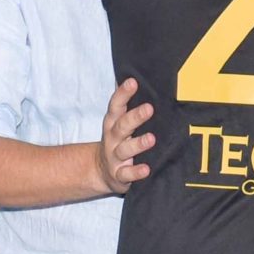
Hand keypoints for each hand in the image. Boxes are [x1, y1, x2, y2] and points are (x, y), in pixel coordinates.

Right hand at [97, 78, 155, 193]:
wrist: (101, 171)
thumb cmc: (118, 140)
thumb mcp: (118, 122)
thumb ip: (127, 104)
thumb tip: (137, 77)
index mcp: (113, 122)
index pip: (116, 105)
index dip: (123, 93)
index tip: (133, 82)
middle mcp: (112, 138)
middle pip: (122, 126)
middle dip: (135, 117)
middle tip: (149, 108)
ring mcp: (114, 157)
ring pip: (125, 150)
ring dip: (138, 144)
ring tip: (151, 138)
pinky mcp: (119, 175)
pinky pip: (126, 174)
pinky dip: (135, 172)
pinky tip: (146, 169)